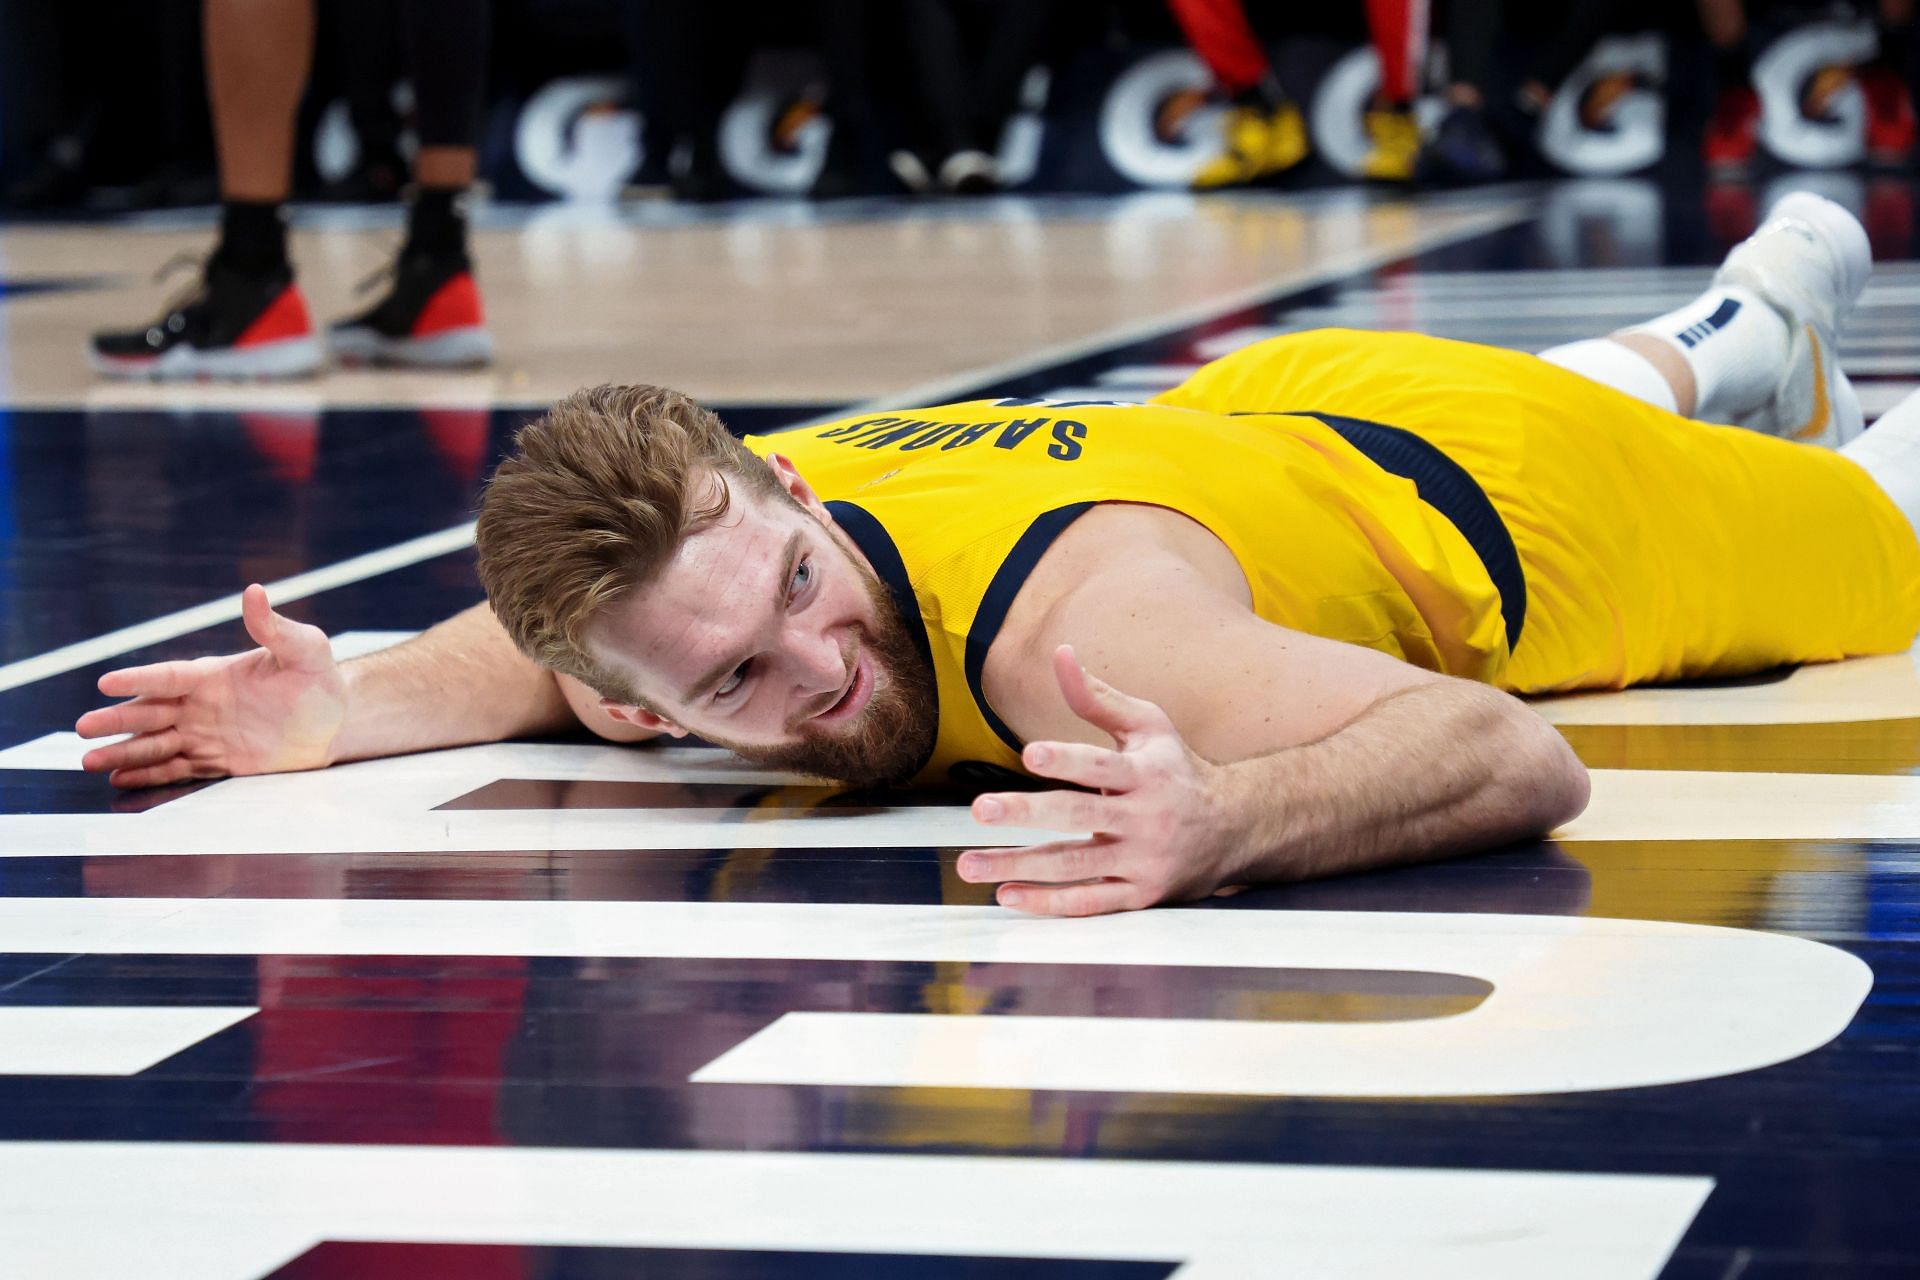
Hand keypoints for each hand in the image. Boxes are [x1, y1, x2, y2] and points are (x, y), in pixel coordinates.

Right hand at [75, 584, 346, 788]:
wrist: (336, 722)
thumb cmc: (320, 680)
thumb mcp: (305, 650)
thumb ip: (276, 627)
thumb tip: (255, 591)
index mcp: (214, 675)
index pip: (169, 676)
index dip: (139, 679)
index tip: (105, 683)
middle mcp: (202, 704)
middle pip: (152, 712)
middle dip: (118, 720)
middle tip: (83, 727)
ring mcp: (207, 734)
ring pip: (157, 744)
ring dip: (124, 752)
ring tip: (88, 761)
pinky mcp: (218, 762)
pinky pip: (178, 770)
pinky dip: (150, 775)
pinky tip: (120, 779)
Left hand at [957, 645, 1246, 916]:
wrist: (1235, 829)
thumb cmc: (1177, 770)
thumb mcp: (1148, 726)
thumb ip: (1097, 696)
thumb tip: (1061, 654)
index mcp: (1145, 773)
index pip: (1102, 765)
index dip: (1067, 759)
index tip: (1029, 754)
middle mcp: (1145, 818)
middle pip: (1081, 815)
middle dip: (1028, 814)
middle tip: (981, 809)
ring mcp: (1142, 861)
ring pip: (1076, 866)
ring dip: (1020, 866)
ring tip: (970, 865)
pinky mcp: (1140, 894)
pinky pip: (1090, 903)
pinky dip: (1048, 903)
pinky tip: (1007, 896)